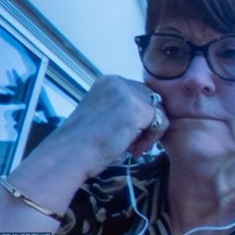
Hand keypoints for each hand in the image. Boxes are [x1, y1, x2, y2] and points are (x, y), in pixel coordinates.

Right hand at [40, 75, 169, 170]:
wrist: (71, 153)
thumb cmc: (85, 141)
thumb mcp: (104, 114)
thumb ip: (122, 108)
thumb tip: (148, 114)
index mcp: (108, 81)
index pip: (141, 94)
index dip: (139, 117)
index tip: (125, 133)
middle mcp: (118, 82)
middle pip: (153, 101)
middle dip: (147, 124)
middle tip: (130, 142)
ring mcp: (129, 93)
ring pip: (159, 112)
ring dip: (149, 133)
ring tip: (131, 146)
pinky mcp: (139, 108)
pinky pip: (162, 123)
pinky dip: (152, 139)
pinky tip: (134, 148)